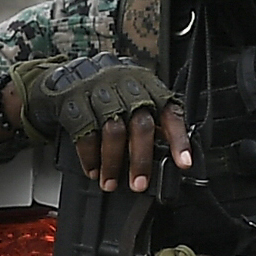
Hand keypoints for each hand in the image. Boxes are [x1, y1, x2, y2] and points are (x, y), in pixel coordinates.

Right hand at [10, 54, 191, 192]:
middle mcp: (128, 88)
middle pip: (140, 126)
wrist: (71, 71)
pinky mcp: (74, 101)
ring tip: (111, 184)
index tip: (184, 164)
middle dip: (141, 160)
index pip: (171, 114)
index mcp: (150, 88)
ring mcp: (100, 92)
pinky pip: (85, 132)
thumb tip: (169, 157)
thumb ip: (153, 121)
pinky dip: (89, 156)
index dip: (179, 140)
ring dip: (112, 163)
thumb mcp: (138, 97)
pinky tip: (93, 170)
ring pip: (113, 131)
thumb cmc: (113, 90)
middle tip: (139, 184)